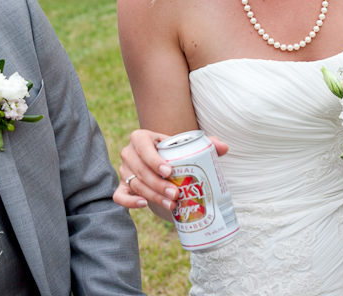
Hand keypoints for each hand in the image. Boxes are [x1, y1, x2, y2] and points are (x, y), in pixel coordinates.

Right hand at [113, 129, 227, 215]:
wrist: (162, 161)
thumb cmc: (175, 152)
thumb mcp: (187, 145)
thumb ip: (207, 144)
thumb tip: (223, 147)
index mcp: (140, 137)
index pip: (143, 147)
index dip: (154, 160)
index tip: (169, 171)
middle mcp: (128, 153)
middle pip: (139, 169)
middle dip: (158, 184)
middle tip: (176, 194)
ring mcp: (124, 170)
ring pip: (134, 184)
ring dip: (152, 195)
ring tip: (172, 204)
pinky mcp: (123, 186)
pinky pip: (119, 196)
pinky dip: (129, 202)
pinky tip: (144, 204)